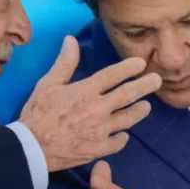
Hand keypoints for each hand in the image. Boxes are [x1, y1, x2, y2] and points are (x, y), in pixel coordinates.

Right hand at [19, 36, 160, 171]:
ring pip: (129, 118)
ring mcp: (101, 130)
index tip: (141, 63)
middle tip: (157, 80)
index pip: (113, 74)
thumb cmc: (37, 114)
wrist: (32, 148)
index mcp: (86, 90)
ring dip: (140, 111)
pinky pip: (119, 141)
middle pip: (128, 94)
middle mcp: (98, 108)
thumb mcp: (48, 84)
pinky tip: (124, 134)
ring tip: (146, 106)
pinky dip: (123, 137)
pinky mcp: (100, 148)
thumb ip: (64, 63)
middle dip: (145, 86)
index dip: (129, 67)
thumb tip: (71, 40)